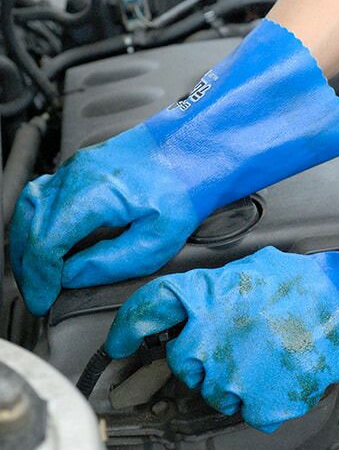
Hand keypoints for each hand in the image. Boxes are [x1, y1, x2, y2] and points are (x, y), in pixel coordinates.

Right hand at [10, 19, 338, 315]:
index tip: (42, 299)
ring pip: (30, 208)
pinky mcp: (82, 164)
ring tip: (40, 272)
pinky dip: (37, 222)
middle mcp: (77, 174)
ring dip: (28, 244)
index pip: (45, 244)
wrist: (198, 150)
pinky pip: (43, 194)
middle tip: (39, 291)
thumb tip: (72, 275)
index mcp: (95, 193)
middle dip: (29, 266)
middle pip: (30, 226)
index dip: (38, 279)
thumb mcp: (156, 240)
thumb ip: (108, 262)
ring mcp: (77, 165)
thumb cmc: (187, 187)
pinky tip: (49, 239)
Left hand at [105, 246, 338, 432]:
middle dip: (201, 355)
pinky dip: (259, 394)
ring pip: (213, 388)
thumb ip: (215, 289)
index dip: (128, 327)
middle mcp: (208, 338)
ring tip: (265, 355)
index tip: (122, 343)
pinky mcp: (258, 404)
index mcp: (205, 297)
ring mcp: (231, 375)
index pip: (148, 310)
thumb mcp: (249, 269)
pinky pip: (245, 407)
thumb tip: (202, 304)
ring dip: (232, 377)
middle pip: (182, 360)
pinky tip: (278, 371)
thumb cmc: (305, 284)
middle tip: (235, 343)